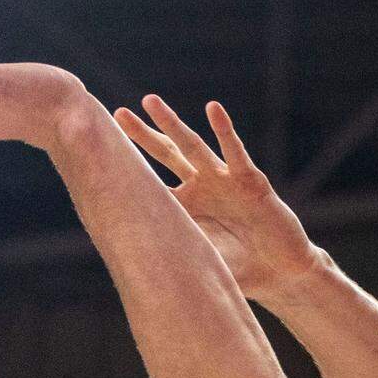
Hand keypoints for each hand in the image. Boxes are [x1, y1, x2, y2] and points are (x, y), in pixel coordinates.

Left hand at [114, 96, 321, 297]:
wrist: (278, 274)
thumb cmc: (239, 268)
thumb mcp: (197, 258)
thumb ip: (170, 249)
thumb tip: (127, 256)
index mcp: (187, 205)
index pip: (152, 180)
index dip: (130, 166)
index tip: (99, 151)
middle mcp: (202, 186)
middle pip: (166, 154)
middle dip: (142, 135)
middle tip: (116, 114)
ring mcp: (225, 181)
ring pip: (194, 147)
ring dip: (172, 124)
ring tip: (151, 103)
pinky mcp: (251, 182)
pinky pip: (235, 154)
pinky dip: (224, 131)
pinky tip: (212, 110)